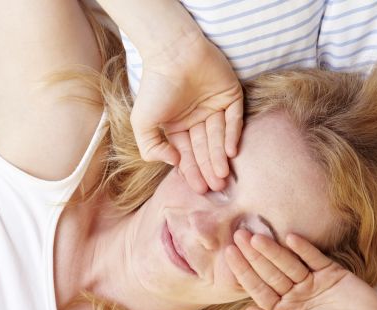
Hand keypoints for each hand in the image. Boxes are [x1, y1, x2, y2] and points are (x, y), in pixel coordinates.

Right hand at [131, 34, 243, 192]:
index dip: (192, 172)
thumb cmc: (155, 87)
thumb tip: (172, 163)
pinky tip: (231, 153)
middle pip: (205, 149)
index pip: (188, 153)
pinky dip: (233, 135)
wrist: (172, 54)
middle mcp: (197, 118)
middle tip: (215, 188)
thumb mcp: (142, 122)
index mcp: (178, 126)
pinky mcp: (231, 95)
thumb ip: (150, 147)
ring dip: (221, 157)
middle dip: (209, 169)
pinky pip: (234, 119)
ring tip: (222, 176)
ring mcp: (215, 107)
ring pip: (219, 137)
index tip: (198, 189)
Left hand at [225, 230, 376, 309]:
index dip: (243, 271)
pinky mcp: (332, 273)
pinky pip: (314, 258)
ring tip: (257, 236)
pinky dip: (303, 248)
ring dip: (273, 249)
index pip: (258, 288)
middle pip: (269, 271)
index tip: (229, 254)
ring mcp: (312, 282)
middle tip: (237, 235)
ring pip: (288, 263)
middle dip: (253, 254)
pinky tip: (290, 238)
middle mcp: (294, 294)